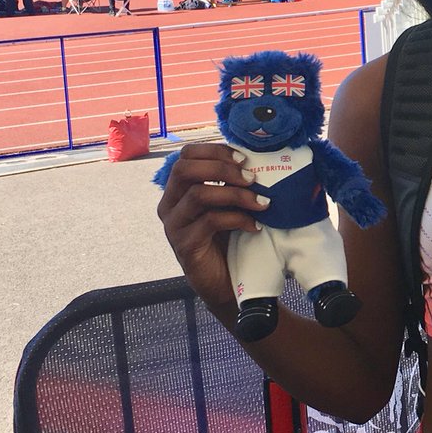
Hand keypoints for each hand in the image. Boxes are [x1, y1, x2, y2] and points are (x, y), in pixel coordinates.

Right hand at [156, 143, 266, 312]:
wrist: (226, 281)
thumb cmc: (228, 237)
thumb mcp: (228, 204)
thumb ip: (230, 182)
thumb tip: (254, 159)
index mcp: (178, 189)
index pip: (186, 155)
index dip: (215, 151)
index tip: (244, 159)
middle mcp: (169, 204)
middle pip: (185, 169)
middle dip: (223, 168)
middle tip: (252, 178)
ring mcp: (174, 225)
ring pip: (199, 194)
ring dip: (236, 195)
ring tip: (261, 203)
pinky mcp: (184, 245)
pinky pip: (210, 221)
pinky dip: (238, 219)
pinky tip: (255, 226)